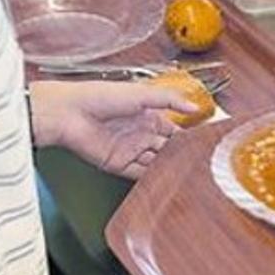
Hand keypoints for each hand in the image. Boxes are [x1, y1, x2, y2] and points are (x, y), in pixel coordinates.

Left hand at [29, 80, 195, 179]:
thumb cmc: (99, 96)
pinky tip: (164, 180)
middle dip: (180, 157)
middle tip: (198, 165)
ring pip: (155, 163)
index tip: (203, 145)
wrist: (70, 113)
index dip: (187, 138)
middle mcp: (140, 133)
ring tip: (185, 175)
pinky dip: (152, 178)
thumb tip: (194, 105)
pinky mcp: (119, 165)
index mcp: (147, 115)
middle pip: (166, 150)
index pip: (174, 131)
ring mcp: (130, 150)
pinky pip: (139, 174)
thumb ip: (170, 99)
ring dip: (168, 169)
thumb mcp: (142, 94)